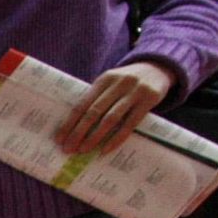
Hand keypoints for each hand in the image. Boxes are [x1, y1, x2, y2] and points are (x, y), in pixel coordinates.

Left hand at [57, 61, 175, 155]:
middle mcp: (119, 83)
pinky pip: (130, 124)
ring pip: (110, 118)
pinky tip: (105, 149)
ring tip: (83, 150)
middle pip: (94, 112)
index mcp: (104, 79)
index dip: (69, 123)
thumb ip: (96, 98)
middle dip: (78, 132)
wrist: (158, 67)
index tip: (59, 139)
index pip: (82, 104)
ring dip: (95, 137)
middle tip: (68, 149)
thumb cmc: (126, 82)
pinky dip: (116, 138)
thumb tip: (73, 127)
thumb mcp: (111, 83)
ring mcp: (135, 91)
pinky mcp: (149, 100)